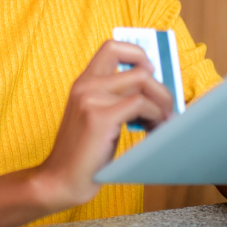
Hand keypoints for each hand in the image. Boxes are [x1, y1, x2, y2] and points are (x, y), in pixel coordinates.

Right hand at [34, 40, 174, 210]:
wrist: (60, 179)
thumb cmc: (82, 153)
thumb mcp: (95, 116)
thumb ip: (114, 99)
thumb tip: (150, 88)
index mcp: (83, 82)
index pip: (112, 47)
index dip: (137, 53)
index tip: (150, 72)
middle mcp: (86, 85)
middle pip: (138, 66)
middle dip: (161, 87)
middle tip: (166, 108)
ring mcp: (91, 99)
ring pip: (143, 82)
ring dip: (161, 103)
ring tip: (161, 122)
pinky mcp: (100, 117)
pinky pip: (141, 105)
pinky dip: (156, 117)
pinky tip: (153, 130)